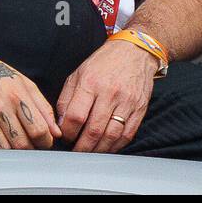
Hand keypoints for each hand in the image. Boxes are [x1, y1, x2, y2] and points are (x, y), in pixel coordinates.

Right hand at [0, 32, 59, 149]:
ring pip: (4, 149)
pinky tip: (2, 146)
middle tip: (33, 145)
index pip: (38, 129)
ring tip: (19, 145)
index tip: (46, 142)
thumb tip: (55, 131)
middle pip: (21, 143)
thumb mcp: (26, 84)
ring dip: (14, 153)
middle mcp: (0, 109)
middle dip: (31, 149)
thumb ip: (43, 108)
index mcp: (17, 97)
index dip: (46, 141)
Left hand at [56, 38, 158, 152]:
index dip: (67, 133)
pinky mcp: (140, 108)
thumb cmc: (105, 62)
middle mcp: (110, 93)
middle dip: (81, 147)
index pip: (76, 117)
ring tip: (89, 151)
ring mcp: (127, 101)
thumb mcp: (78, 74)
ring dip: (97, 150)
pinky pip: (127, 134)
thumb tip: (61, 124)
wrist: (135, 51)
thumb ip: (66, 99)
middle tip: (75, 151)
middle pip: (93, 131)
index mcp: (91, 82)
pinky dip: (115, 146)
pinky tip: (106, 147)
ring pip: (111, 136)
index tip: (66, 136)